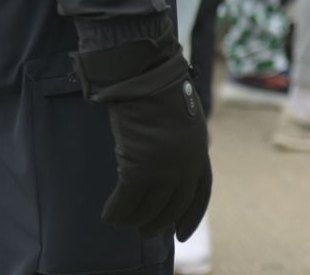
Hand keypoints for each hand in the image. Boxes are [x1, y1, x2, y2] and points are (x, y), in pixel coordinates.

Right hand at [74, 42, 210, 239]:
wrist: (148, 76)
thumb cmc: (162, 89)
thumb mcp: (184, 118)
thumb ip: (180, 142)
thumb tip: (169, 162)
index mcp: (200, 151)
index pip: (200, 193)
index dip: (191, 215)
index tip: (182, 233)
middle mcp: (186, 164)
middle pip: (174, 206)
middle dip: (159, 222)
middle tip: (145, 231)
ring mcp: (163, 168)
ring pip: (149, 208)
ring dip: (134, 220)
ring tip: (123, 222)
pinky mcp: (138, 167)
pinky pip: (126, 201)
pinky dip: (116, 211)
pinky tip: (109, 214)